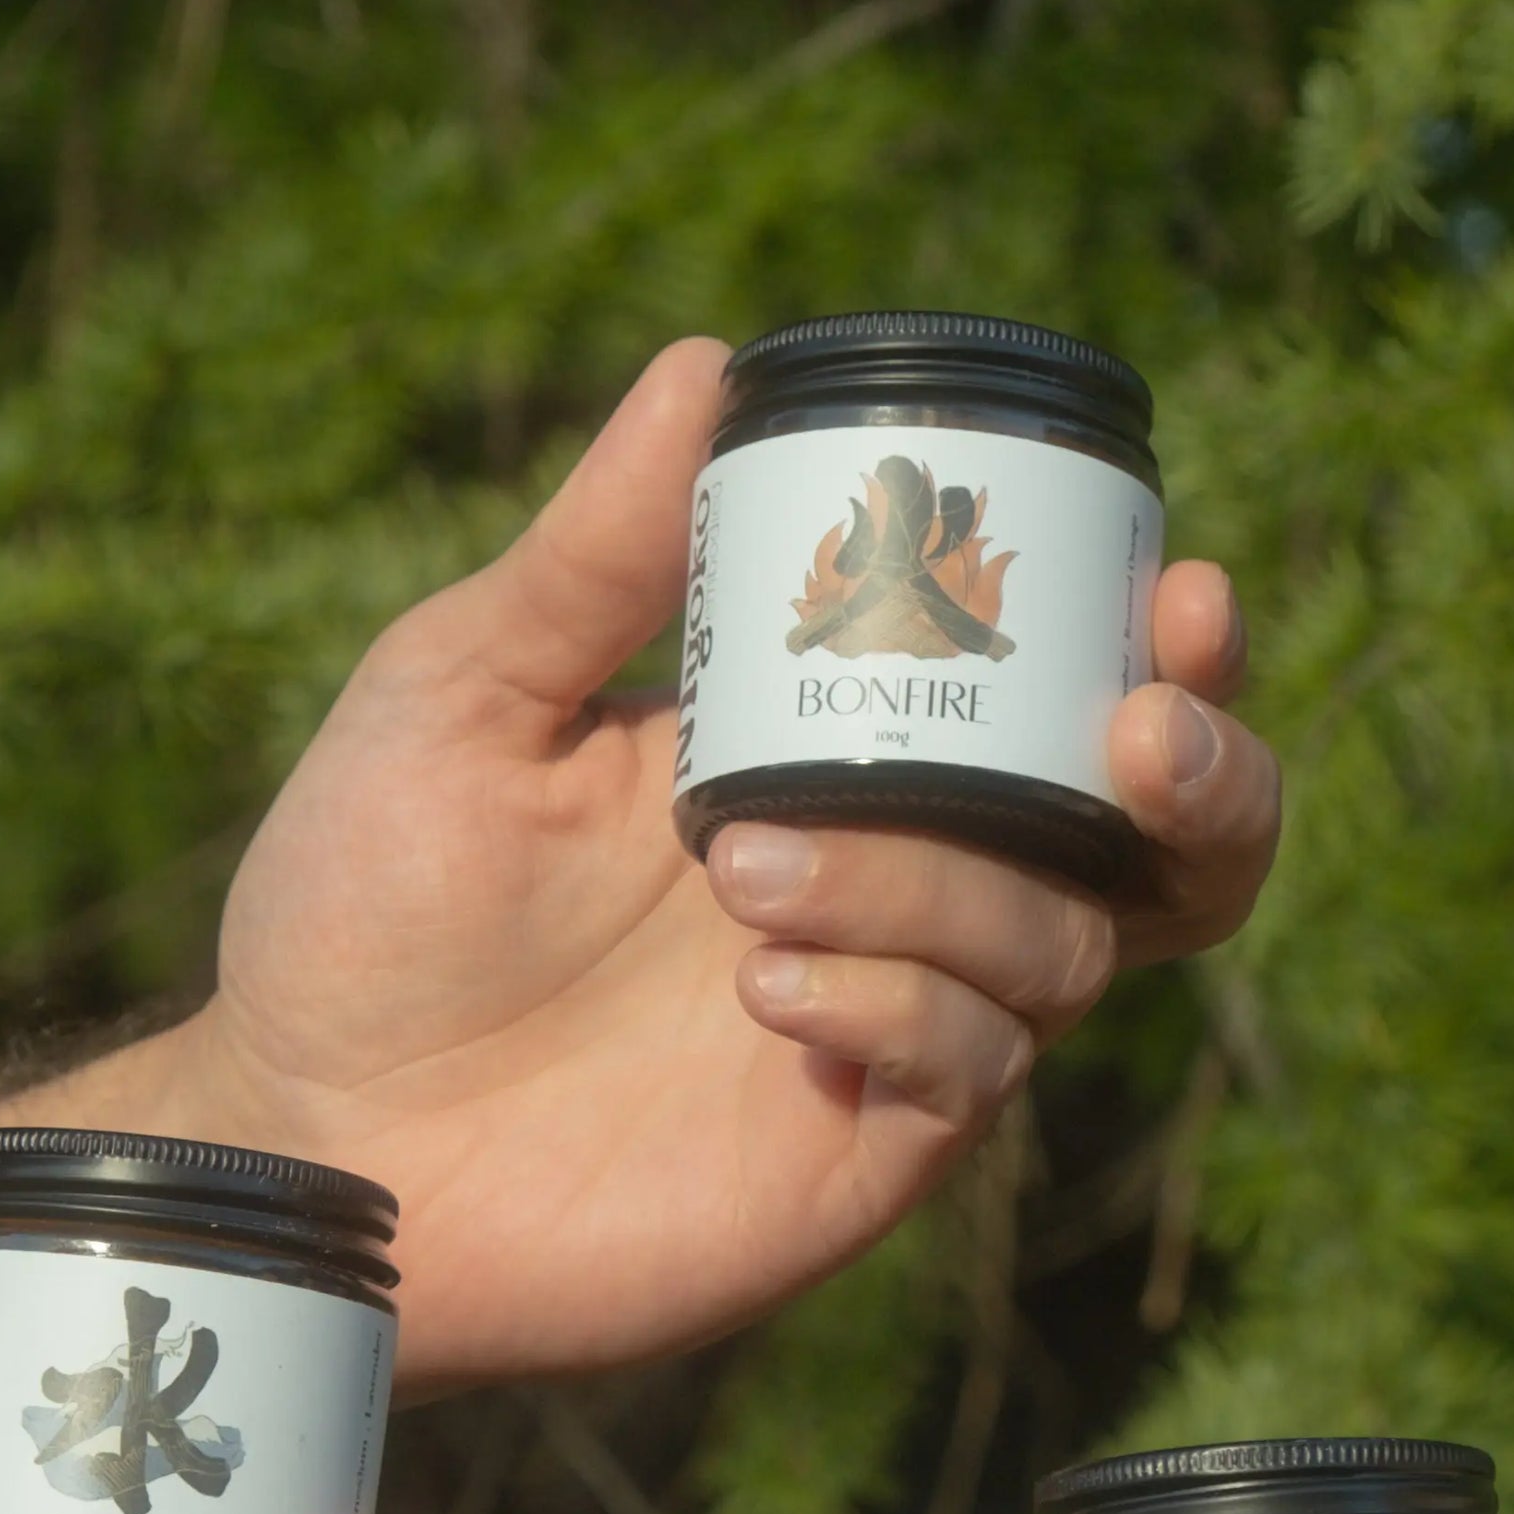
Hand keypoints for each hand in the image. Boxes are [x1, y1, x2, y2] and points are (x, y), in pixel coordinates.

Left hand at [129, 338, 1280, 1393]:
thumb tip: (708, 364)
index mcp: (835, 751)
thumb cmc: (366, 901)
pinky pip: (977, 1066)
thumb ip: (601, 554)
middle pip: (1160, 837)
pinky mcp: (859, 1149)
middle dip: (1207, 773)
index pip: (1056, 687)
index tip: (1175, 583)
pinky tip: (766, 991)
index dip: (1158, 642)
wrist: (307, 1125)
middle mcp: (901, 882)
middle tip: (1141, 730)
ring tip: (744, 875)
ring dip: (937, 885)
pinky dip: (903, 1003)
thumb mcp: (467, 687)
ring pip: (1064, 940)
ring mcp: (894, 1017)